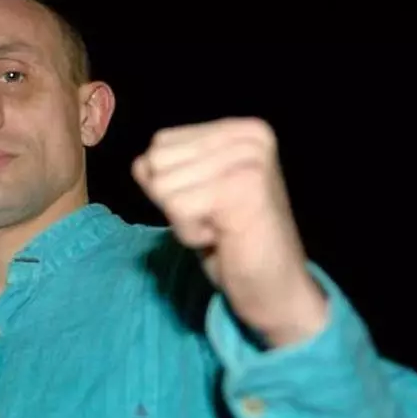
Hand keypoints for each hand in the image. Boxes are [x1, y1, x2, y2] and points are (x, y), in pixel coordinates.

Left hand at [132, 117, 326, 345]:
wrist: (275, 288)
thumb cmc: (231, 242)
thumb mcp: (193, 193)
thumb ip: (166, 170)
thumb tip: (141, 163)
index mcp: (241, 129)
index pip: (161, 144)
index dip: (172, 185)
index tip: (211, 205)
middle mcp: (249, 136)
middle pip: (157, 161)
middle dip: (175, 201)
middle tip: (216, 219)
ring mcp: (249, 159)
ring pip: (163, 184)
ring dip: (183, 219)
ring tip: (221, 227)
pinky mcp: (244, 187)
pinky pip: (176, 207)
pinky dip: (190, 233)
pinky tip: (223, 237)